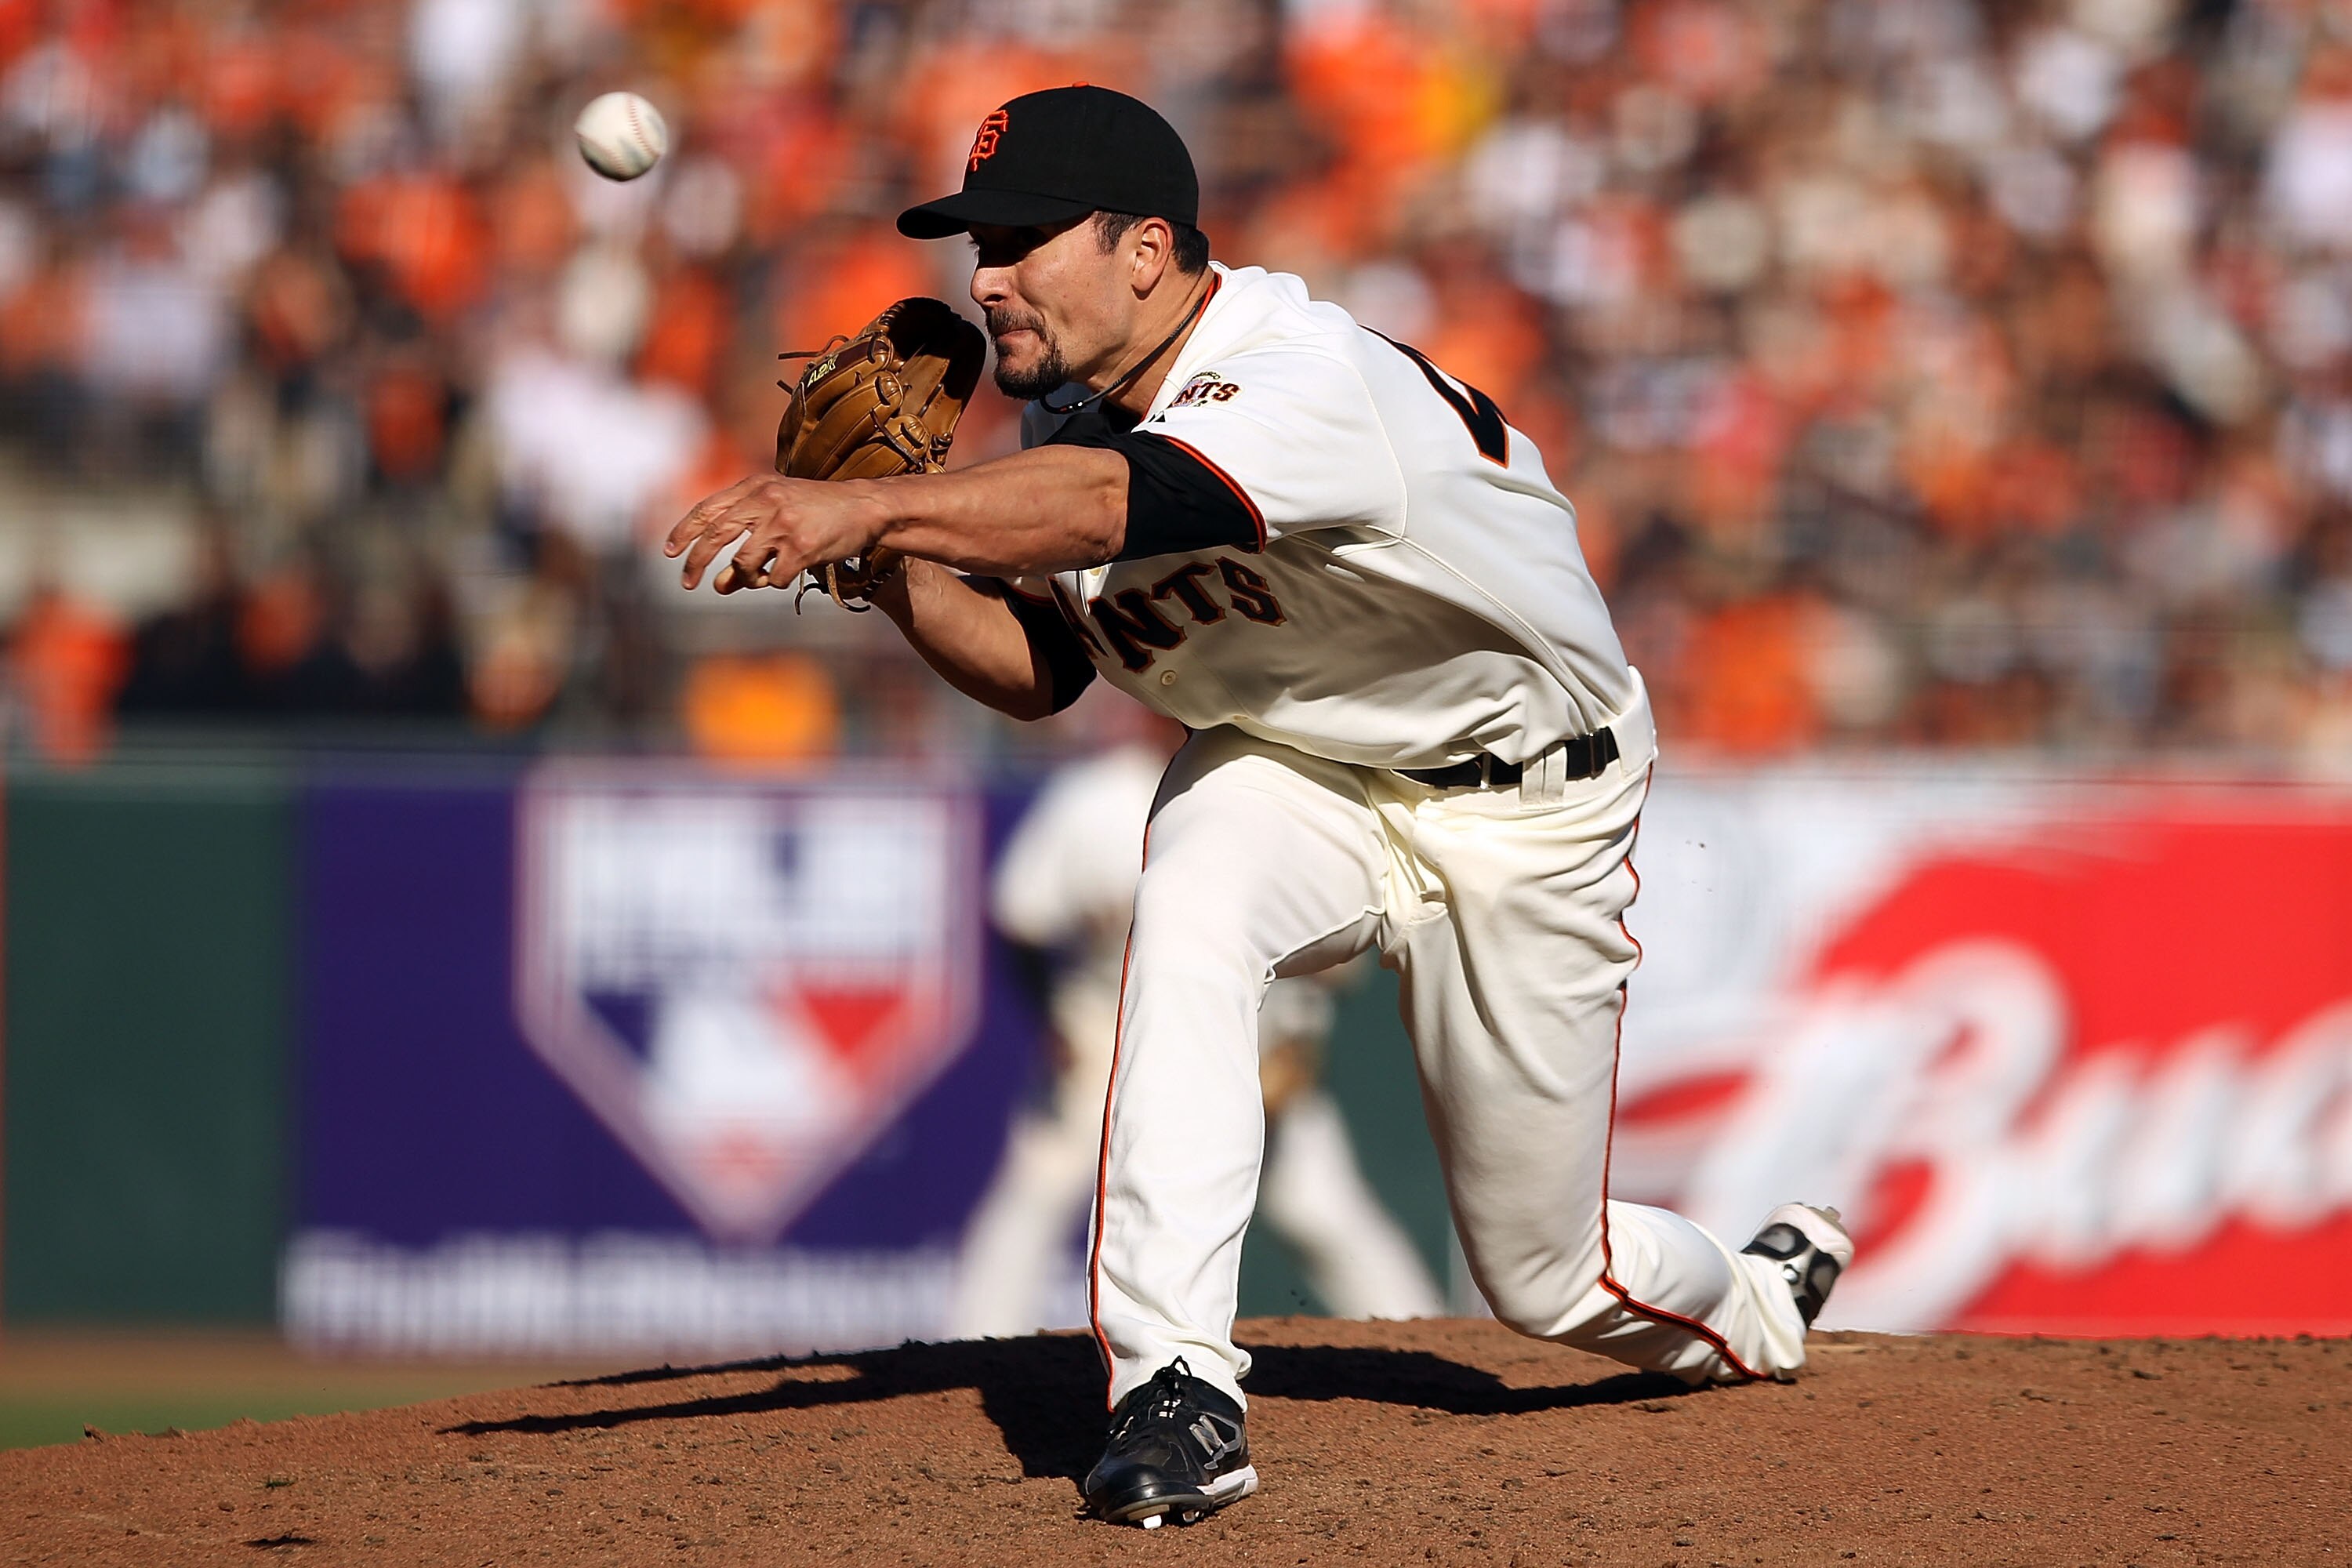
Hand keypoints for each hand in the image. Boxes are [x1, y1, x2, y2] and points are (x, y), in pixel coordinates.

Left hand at [663, 475, 888, 593]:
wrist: (864, 507)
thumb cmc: (819, 511)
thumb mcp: (778, 514)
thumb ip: (745, 542)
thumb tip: (717, 585)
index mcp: (755, 487)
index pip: (708, 508)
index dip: (684, 531)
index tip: (669, 551)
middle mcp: (765, 501)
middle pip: (715, 534)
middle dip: (696, 561)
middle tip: (687, 583)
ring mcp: (783, 524)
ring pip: (743, 563)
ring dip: (745, 579)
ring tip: (758, 577)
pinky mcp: (802, 547)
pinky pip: (773, 579)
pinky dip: (773, 582)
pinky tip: (786, 573)